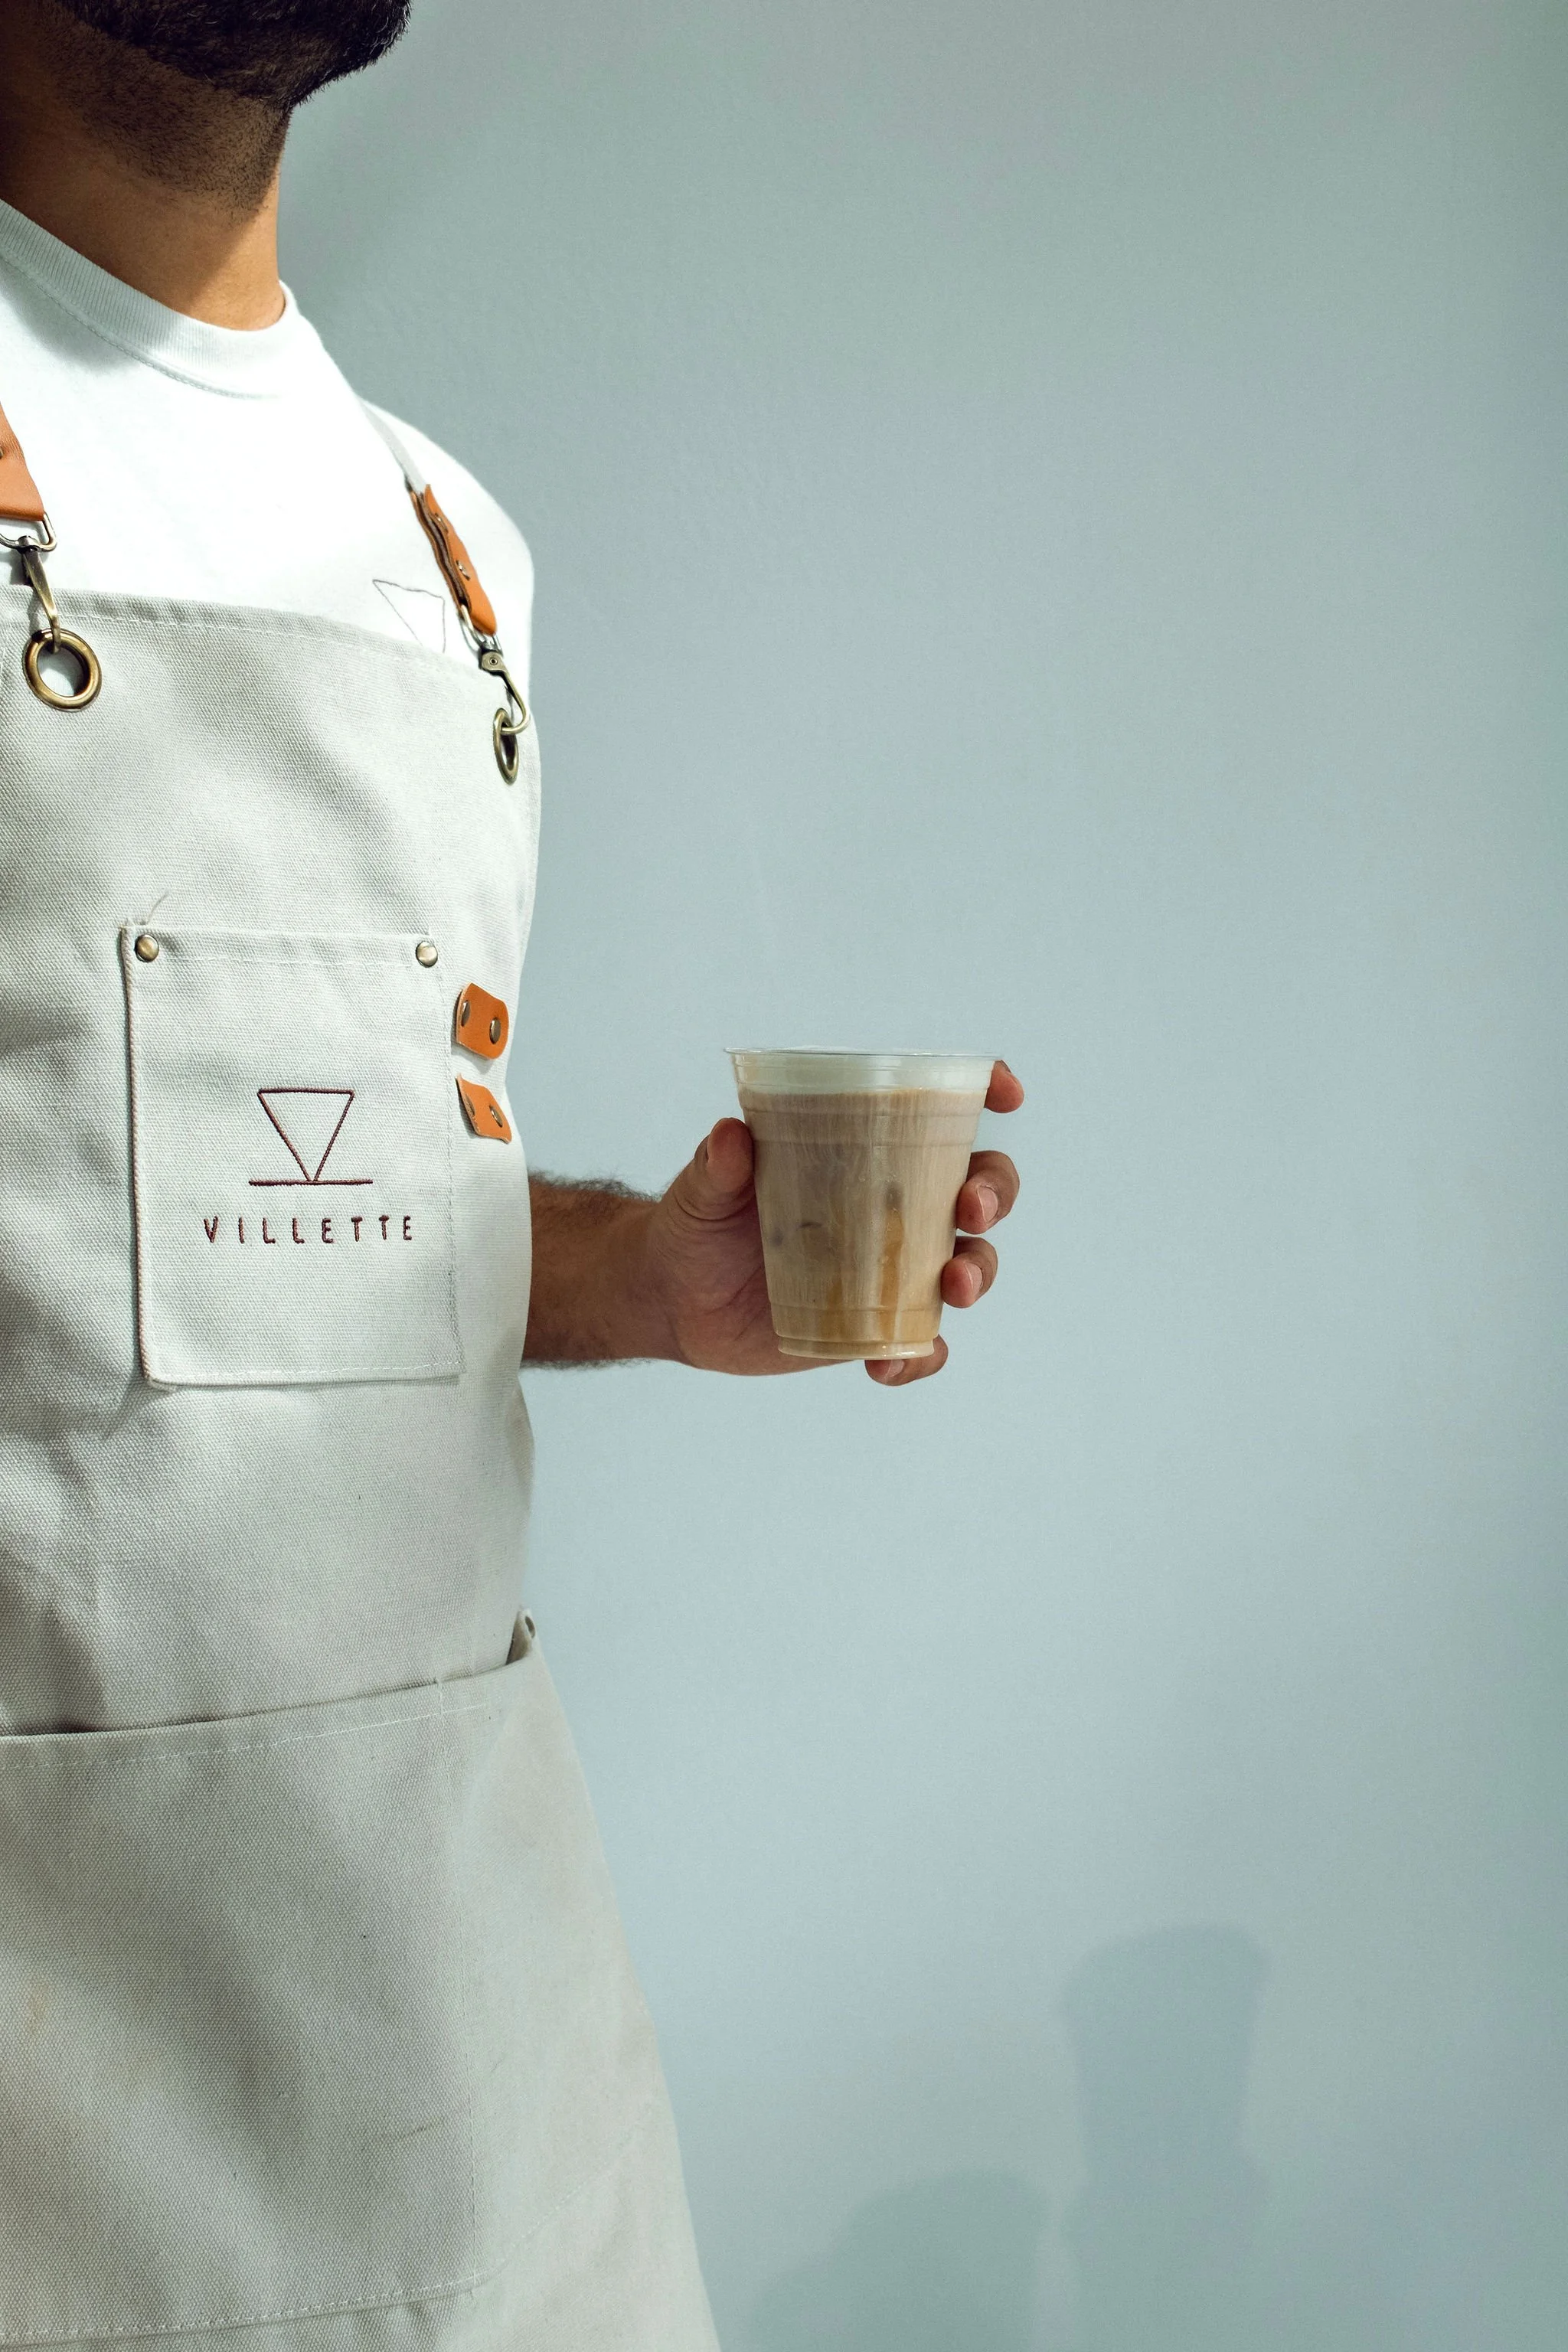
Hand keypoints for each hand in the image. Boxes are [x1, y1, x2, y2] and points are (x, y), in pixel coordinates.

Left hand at [639, 1061, 1022, 1383]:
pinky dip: (919, 1356)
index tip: (1004, 1093)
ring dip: (976, 1274)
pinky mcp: (874, 1325)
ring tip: (954, 1289)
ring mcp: (889, 1268)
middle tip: (971, 1210)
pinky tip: (888, 1363)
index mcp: (863, 1152)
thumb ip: (717, 1164)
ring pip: (965, 1265)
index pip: (940, 1114)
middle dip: (993, 1193)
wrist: (671, 1298)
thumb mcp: (701, 1188)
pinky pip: (919, 1345)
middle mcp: (891, 1206)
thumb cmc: (695, 1223)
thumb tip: (731, 1135)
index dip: (986, 1094)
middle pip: (976, 1188)